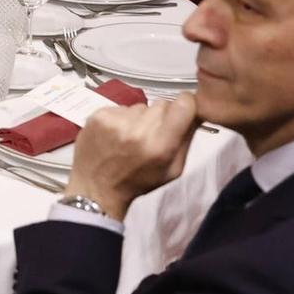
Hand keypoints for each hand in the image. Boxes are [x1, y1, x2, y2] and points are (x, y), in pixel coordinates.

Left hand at [63, 93, 199, 219]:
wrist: (96, 189)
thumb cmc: (138, 182)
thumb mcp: (172, 170)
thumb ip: (187, 140)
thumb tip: (197, 112)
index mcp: (160, 146)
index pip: (183, 104)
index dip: (186, 105)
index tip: (182, 112)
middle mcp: (138, 130)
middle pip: (162, 104)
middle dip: (162, 116)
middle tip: (152, 134)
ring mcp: (116, 121)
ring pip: (141, 106)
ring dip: (140, 118)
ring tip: (130, 137)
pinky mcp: (98, 116)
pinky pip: (121, 108)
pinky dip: (122, 118)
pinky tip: (115, 134)